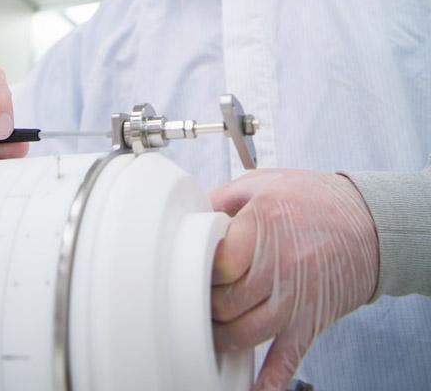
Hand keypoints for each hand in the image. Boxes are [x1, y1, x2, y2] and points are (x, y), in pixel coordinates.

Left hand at [210, 169, 378, 390]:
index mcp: (262, 227)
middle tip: (196, 298)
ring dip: (222, 337)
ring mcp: (296, 299)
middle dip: (206, 304)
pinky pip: (286, 358)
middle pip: (226, 304)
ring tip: (212, 326)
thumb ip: (220, 200)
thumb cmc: (312, 199)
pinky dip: (268, 381)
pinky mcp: (310, 321)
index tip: (192, 268)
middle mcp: (280, 266)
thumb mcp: (261, 184)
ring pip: (246, 334)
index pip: (217, 266)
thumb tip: (186, 217)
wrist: (369, 223)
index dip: (199, 270)